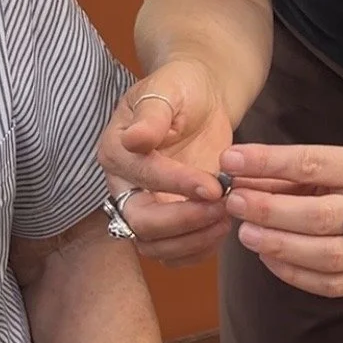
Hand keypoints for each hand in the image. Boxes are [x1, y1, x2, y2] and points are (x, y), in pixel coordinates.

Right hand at [98, 59, 233, 264]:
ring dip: (193, 240)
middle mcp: (123, 185)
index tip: (214, 186)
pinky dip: (198, 250)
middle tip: (222, 208)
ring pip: (155, 246)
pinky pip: (174, 253)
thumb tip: (134, 139)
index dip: (177, 185)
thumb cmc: (182, 88)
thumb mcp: (168, 90)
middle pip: (140, 222)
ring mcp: (144, 206)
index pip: (142, 177)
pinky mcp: (166, 221)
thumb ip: (152, 115)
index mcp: (116, 149)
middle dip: (183, 221)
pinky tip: (222, 229)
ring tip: (227, 218)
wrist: (200, 100)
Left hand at [220, 143, 342, 297]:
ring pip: (326, 255)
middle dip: (270, 210)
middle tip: (235, 203)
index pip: (313, 163)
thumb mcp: (331, 160)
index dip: (269, 162)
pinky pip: (330, 284)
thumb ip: (286, 171)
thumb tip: (236, 175)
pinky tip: (268, 258)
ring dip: (278, 245)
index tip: (231, 161)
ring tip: (246, 234)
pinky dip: (293, 273)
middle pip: (321, 215)